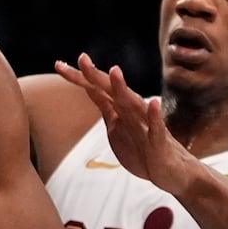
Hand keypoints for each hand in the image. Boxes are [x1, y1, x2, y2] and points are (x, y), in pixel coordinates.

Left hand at [54, 53, 196, 194]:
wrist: (169, 170)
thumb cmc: (142, 147)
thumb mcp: (116, 126)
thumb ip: (105, 107)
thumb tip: (89, 88)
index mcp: (120, 109)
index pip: (96, 89)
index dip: (79, 78)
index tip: (58, 64)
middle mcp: (132, 111)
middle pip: (111, 91)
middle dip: (96, 75)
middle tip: (81, 58)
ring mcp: (146, 125)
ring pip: (133, 104)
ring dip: (123, 89)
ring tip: (114, 71)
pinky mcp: (159, 141)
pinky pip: (157, 128)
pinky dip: (155, 116)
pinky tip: (155, 103)